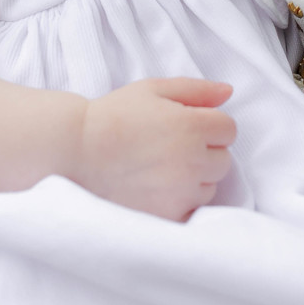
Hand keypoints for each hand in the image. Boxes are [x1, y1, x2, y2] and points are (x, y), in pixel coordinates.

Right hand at [77, 79, 235, 221]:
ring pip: (210, 187)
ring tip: (159, 169)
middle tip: (169, 148)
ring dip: (194, 179)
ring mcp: (181, 191)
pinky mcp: (168, 215)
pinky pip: (192, 210)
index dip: (208, 125)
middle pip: (223, 160)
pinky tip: (157, 189)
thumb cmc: (112, 117)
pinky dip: (181, 201)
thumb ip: (195, 90)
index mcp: (192, 126)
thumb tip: (228, 91)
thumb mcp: (152, 90)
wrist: (74, 153)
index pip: (229, 129)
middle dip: (204, 152)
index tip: (183, 127)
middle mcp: (193, 160)